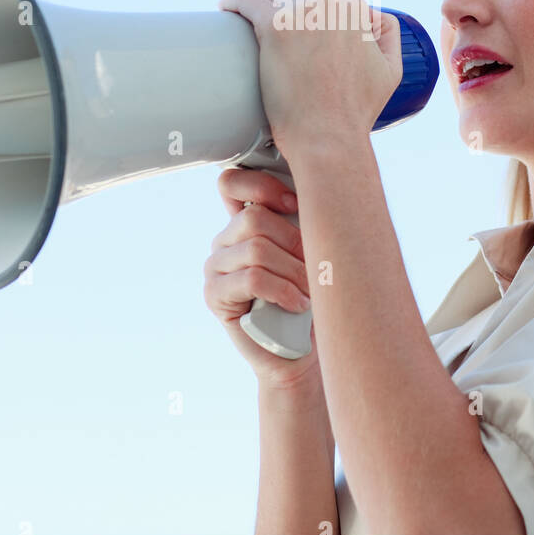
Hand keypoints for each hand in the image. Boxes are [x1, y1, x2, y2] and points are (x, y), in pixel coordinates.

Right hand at [204, 167, 322, 391]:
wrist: (305, 352)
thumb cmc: (315, 298)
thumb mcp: (313, 251)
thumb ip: (305, 219)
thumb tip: (319, 191)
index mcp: (246, 221)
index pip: (232, 182)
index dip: (263, 186)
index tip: (296, 204)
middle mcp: (226, 240)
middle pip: (254, 218)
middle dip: (294, 243)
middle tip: (315, 268)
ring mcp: (216, 266)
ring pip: (256, 249)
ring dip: (294, 272)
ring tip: (310, 293)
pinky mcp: (214, 295)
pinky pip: (252, 278)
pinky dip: (284, 291)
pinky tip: (298, 304)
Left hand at [217, 0, 402, 158]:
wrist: (329, 136)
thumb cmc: (356, 110)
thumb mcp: (390, 69)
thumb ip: (387, 34)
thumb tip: (372, 14)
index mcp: (354, 8)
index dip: (307, 7)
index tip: (294, 22)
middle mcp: (329, 2)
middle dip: (282, 3)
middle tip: (271, 26)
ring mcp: (300, 13)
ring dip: (260, 2)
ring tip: (249, 18)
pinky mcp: (274, 28)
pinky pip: (247, 0)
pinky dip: (235, 0)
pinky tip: (227, 7)